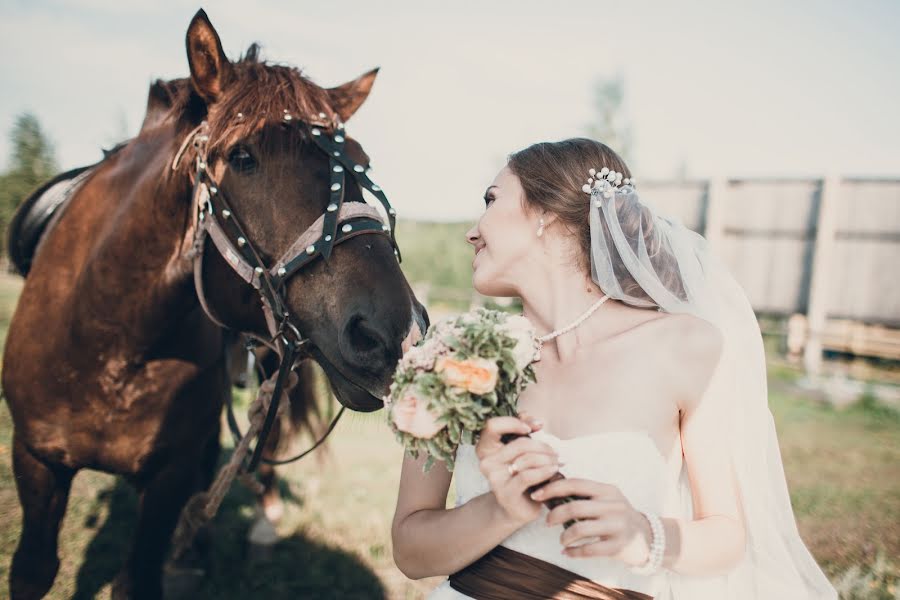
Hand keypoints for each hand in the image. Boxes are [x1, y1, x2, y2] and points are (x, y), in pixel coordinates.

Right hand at [475, 414, 559, 525]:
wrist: (517, 508)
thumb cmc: (522, 474)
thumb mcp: (521, 451)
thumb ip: (524, 430)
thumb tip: (537, 422)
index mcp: (485, 447)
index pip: (492, 426)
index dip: (514, 422)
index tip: (534, 427)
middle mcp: (486, 462)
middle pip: (519, 443)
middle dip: (542, 446)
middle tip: (556, 452)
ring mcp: (494, 478)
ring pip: (526, 459)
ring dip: (547, 459)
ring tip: (558, 462)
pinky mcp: (506, 493)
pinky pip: (528, 476)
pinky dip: (545, 471)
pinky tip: (554, 471)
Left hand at [534, 478, 653, 566]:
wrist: (647, 537)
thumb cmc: (617, 516)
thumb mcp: (606, 499)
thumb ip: (584, 494)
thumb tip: (550, 489)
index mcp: (607, 490)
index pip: (575, 484)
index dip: (552, 488)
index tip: (536, 494)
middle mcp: (613, 505)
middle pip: (574, 507)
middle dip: (554, 515)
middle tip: (547, 522)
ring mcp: (617, 526)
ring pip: (579, 529)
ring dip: (564, 536)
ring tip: (561, 540)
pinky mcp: (618, 546)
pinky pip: (588, 549)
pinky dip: (573, 552)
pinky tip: (566, 552)